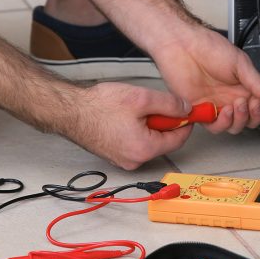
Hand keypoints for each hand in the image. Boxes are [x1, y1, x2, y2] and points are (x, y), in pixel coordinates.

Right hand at [67, 82, 192, 169]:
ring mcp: (123, 160)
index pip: (179, 139)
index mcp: (145, 149)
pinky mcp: (115, 155)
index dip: (186, 122)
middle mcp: (135, 160)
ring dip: (152, 125)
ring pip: (150, 141)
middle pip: (165, 141)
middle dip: (166, 122)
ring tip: (138, 108)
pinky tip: (128, 116)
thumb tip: (186, 109)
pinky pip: (136, 142)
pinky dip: (139, 129)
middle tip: (157, 104)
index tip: (189, 110)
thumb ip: (170, 104)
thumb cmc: (100, 105)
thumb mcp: (143, 98)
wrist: (70, 110)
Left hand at [154, 26, 259, 133]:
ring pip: (234, 126)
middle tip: (253, 103)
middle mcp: (231, 98)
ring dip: (240, 120)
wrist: (184, 46)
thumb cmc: (209, 48)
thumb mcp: (240, 62)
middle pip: (250, 120)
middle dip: (256, 116)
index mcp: (244, 86)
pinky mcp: (201, 111)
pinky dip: (223, 123)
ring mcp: (217, 105)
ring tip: (238, 105)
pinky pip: (215, 126)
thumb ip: (256, 82)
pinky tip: (225, 111)